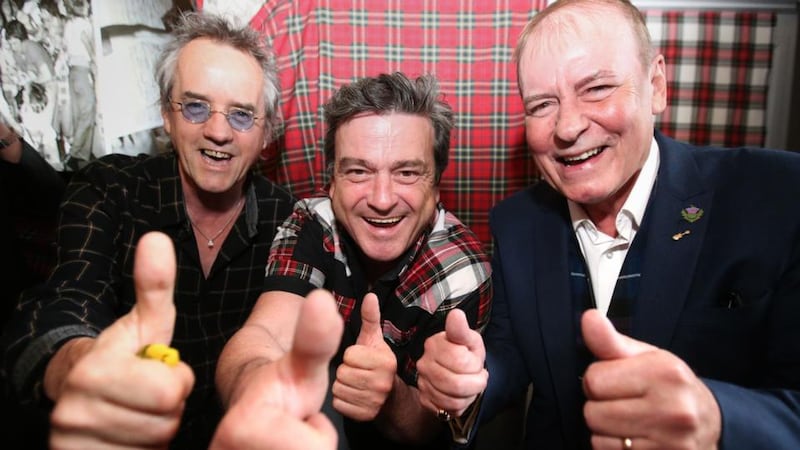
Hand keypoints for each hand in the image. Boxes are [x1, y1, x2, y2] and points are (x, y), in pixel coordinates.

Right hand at [49, 232, 194, 448]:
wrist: (80, 394)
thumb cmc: (124, 356)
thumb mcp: (144, 322)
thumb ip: (155, 286)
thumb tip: (157, 238)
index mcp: (95, 371)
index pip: (170, 392)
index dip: (177, 382)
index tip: (161, 372)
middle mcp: (74, 412)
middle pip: (165, 423)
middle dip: (169, 410)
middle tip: (152, 397)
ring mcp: (72, 443)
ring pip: (153, 446)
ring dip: (156, 433)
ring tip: (140, 414)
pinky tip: (130, 436)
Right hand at [210, 289, 342, 449]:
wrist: (249, 406)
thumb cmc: (281, 385)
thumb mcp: (303, 361)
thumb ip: (316, 337)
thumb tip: (321, 300)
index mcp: (241, 431)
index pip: (316, 449)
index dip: (316, 434)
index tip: (297, 417)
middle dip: (308, 446)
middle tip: (293, 430)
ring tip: (286, 439)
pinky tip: (282, 446)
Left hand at [332, 293, 396, 420]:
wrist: (390, 397)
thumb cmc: (376, 364)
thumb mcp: (374, 340)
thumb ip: (370, 318)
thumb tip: (369, 295)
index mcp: (385, 361)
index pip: (349, 355)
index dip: (350, 355)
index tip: (360, 358)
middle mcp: (383, 383)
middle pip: (342, 373)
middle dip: (345, 371)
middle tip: (356, 372)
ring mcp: (375, 402)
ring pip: (338, 389)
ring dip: (342, 385)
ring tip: (354, 383)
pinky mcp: (365, 416)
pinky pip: (339, 404)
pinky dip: (342, 401)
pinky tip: (352, 395)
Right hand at [417, 308, 486, 416]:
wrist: (456, 372)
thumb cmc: (465, 353)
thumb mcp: (469, 340)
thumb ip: (462, 330)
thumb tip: (456, 314)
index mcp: (434, 344)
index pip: (460, 362)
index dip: (474, 366)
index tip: (475, 362)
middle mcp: (424, 363)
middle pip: (455, 384)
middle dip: (475, 384)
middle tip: (477, 378)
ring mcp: (422, 382)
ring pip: (451, 400)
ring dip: (468, 396)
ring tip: (469, 386)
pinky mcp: (424, 399)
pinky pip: (446, 410)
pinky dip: (459, 405)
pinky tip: (460, 395)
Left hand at [581, 309, 720, 449]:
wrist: (711, 424)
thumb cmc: (672, 387)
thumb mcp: (647, 357)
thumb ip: (611, 341)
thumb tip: (589, 318)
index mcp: (665, 373)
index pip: (594, 380)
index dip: (598, 381)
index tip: (616, 382)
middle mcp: (672, 409)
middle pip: (592, 413)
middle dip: (600, 408)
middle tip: (624, 404)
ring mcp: (670, 443)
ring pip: (598, 440)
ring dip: (607, 432)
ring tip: (631, 422)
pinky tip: (636, 439)